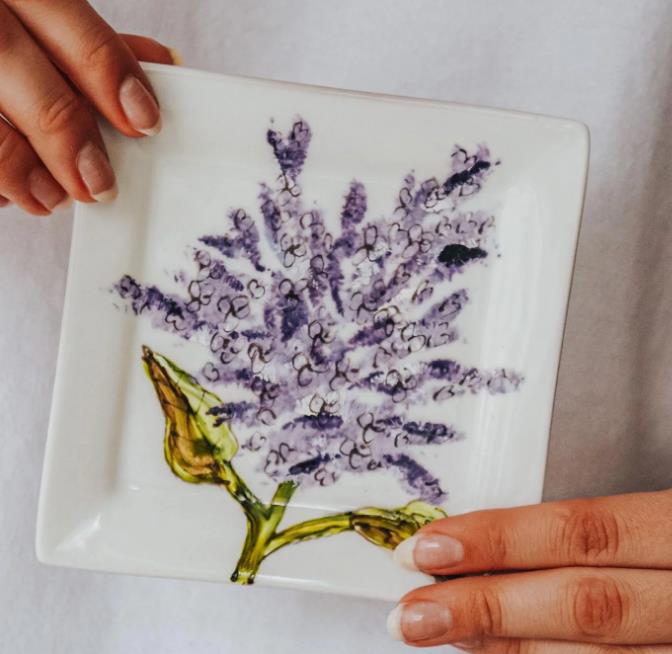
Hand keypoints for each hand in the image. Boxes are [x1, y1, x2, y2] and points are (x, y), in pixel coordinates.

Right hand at [0, 0, 174, 214]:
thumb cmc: (5, 26)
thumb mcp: (37, 15)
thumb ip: (85, 41)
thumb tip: (159, 62)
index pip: (64, 19)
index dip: (108, 72)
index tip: (144, 121)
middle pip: (8, 56)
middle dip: (62, 128)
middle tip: (98, 183)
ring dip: (15, 162)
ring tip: (51, 197)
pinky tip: (8, 194)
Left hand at [388, 490, 671, 651]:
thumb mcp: (666, 519)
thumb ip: (608, 530)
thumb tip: (502, 540)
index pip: (583, 533)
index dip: (500, 540)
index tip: (427, 546)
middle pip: (583, 604)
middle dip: (487, 609)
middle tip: (408, 614)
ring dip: (508, 650)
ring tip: (438, 634)